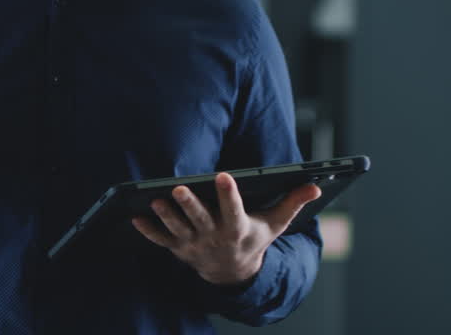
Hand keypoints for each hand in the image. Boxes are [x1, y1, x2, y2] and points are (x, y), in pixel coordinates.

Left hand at [131, 172, 320, 285]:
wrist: (234, 274)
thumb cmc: (254, 239)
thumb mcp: (276, 224)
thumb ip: (293, 202)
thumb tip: (316, 184)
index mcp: (238, 229)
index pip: (233, 210)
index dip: (228, 193)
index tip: (223, 175)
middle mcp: (214, 237)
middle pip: (200, 220)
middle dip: (189, 205)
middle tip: (178, 188)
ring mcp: (194, 244)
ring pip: (178, 229)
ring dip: (166, 216)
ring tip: (154, 200)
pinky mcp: (178, 248)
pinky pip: (161, 240)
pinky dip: (148, 231)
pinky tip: (135, 217)